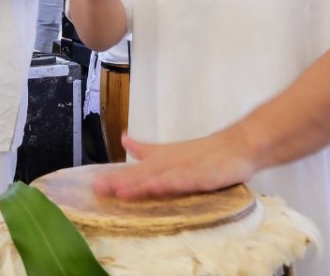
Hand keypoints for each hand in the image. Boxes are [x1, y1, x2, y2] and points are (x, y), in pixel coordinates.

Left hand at [93, 128, 256, 199]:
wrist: (236, 147)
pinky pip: (185, 181)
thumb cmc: (201, 153)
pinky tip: (159, 186)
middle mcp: (169, 165)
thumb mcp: (168, 152)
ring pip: (160, 178)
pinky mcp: (203, 176)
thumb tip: (124, 139)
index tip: (93, 185)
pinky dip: (171, 183)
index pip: (134, 172)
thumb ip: (145, 149)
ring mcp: (185, 170)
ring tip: (122, 190)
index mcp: (160, 162)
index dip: (114, 178)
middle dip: (120, 182)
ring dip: (140, 184)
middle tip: (100, 187)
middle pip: (141, 175)